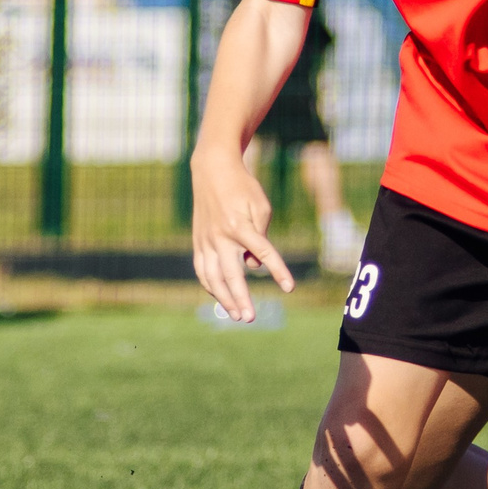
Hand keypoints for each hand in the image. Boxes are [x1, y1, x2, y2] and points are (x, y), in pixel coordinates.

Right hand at [191, 147, 293, 321]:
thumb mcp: (260, 207)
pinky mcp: (198, 242)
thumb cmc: (243, 188)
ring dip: (223, 299)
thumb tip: (252, 268)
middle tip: (249, 318)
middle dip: (240, 298)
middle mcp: (220, 236)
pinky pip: (202, 270)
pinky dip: (210, 286)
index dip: (278, 271)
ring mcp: (206, 241)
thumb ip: (260, 239)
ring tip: (236, 315)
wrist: (212, 170)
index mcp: (240, 226)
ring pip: (212, 277)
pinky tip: (220, 298)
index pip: (263, 253)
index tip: (289, 288)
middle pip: (231, 274)